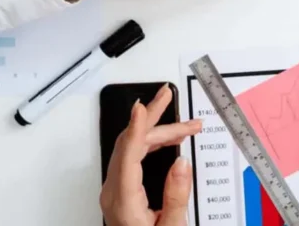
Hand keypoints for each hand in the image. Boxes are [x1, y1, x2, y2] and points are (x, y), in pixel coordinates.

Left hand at [100, 85, 201, 225]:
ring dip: (156, 132)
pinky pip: (132, 158)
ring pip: (131, 149)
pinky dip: (150, 143)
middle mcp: (114, 192)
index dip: (137, 127)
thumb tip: (181, 163)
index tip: (143, 106)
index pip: (128, 154)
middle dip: (156, 120)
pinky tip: (166, 140)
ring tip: (184, 123)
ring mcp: (115, 191)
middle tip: (169, 97)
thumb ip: (176, 196)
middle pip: (130, 145)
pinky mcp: (121, 192)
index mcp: (123, 200)